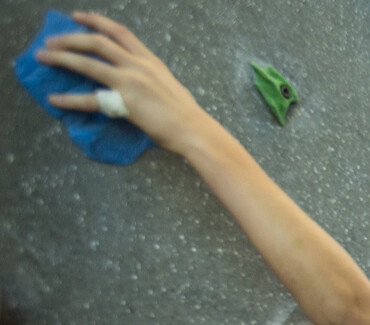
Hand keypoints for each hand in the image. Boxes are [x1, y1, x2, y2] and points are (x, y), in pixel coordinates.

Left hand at [34, 11, 208, 153]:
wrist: (194, 129)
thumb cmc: (186, 113)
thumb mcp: (168, 85)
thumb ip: (150, 77)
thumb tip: (137, 80)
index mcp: (150, 60)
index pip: (119, 32)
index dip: (96, 21)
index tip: (77, 16)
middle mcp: (138, 65)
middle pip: (97, 41)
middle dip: (70, 37)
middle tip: (51, 40)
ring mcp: (130, 81)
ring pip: (88, 62)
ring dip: (61, 57)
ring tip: (43, 56)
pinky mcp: (125, 101)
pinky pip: (90, 98)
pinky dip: (69, 99)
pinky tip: (55, 99)